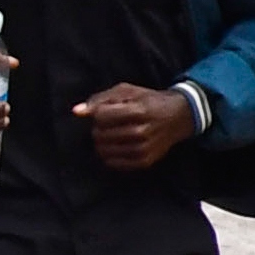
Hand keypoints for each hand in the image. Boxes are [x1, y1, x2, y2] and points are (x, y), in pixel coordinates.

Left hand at [78, 85, 203, 171]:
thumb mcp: (125, 91)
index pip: (101, 116)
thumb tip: (76, 112)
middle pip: (100, 134)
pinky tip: (116, 146)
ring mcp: (144, 149)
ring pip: (104, 150)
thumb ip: (99, 100)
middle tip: (109, 124)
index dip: (97, 113)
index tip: (105, 112)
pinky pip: (113, 163)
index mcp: (138, 111)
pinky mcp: (145, 161)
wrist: (177, 117)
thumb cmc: (147, 101)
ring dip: (102, 142)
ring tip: (112, 134)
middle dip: (99, 128)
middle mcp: (142, 132)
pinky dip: (109, 155)